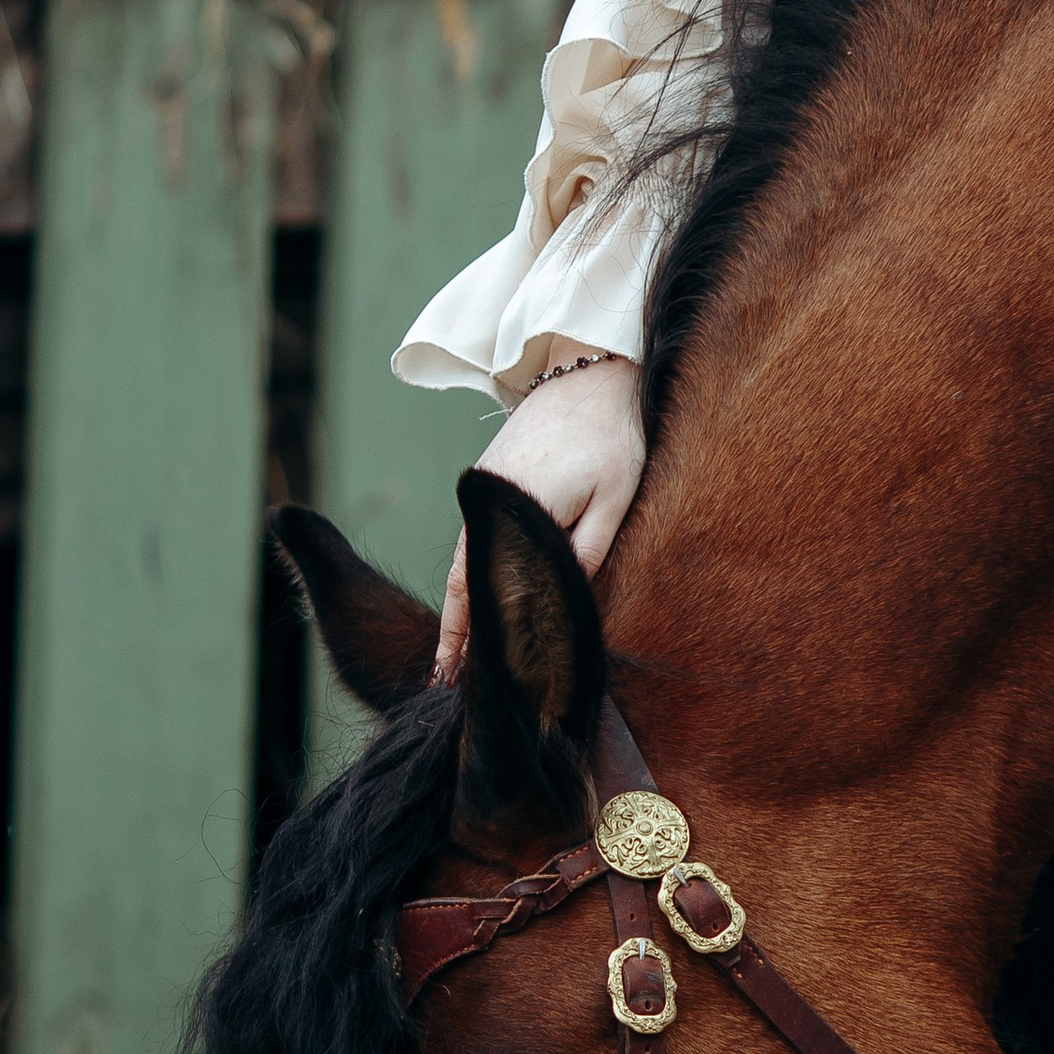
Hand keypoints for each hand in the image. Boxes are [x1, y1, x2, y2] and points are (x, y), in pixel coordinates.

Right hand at [436, 354, 646, 681]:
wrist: (589, 369)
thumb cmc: (611, 436)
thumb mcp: (612, 502)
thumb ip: (586, 557)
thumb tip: (562, 611)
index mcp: (516, 509)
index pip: (483, 590)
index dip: (469, 639)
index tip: (455, 680)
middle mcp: (486, 501)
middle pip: (460, 581)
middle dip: (453, 635)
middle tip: (441, 685)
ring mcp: (482, 487)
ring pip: (462, 561)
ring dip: (457, 608)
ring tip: (451, 657)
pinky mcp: (488, 478)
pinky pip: (470, 538)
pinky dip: (465, 575)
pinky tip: (469, 603)